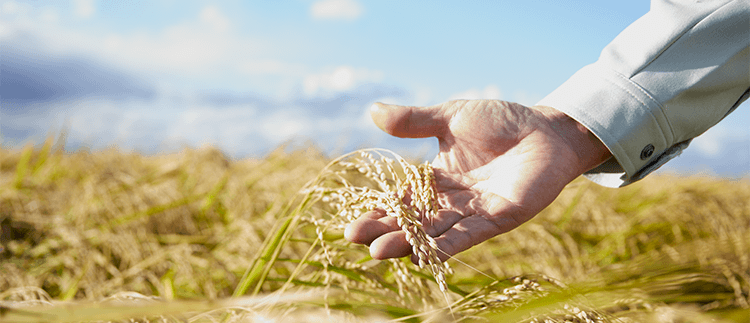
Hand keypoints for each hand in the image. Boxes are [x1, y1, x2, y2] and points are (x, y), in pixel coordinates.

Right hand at [344, 100, 610, 260]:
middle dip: (386, 231)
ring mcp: (474, 211)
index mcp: (438, 178)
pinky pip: (468, 235)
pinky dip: (445, 246)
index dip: (379, 212)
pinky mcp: (498, 218)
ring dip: (409, 242)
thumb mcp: (451, 117)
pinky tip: (423, 257)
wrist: (546, 129)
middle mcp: (452, 200)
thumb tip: (372, 111)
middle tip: (357, 240)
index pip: (403, 201)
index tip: (352, 225)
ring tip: (380, 252)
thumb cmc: (501, 121)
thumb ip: (414, 121)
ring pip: (435, 231)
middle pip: (414, 221)